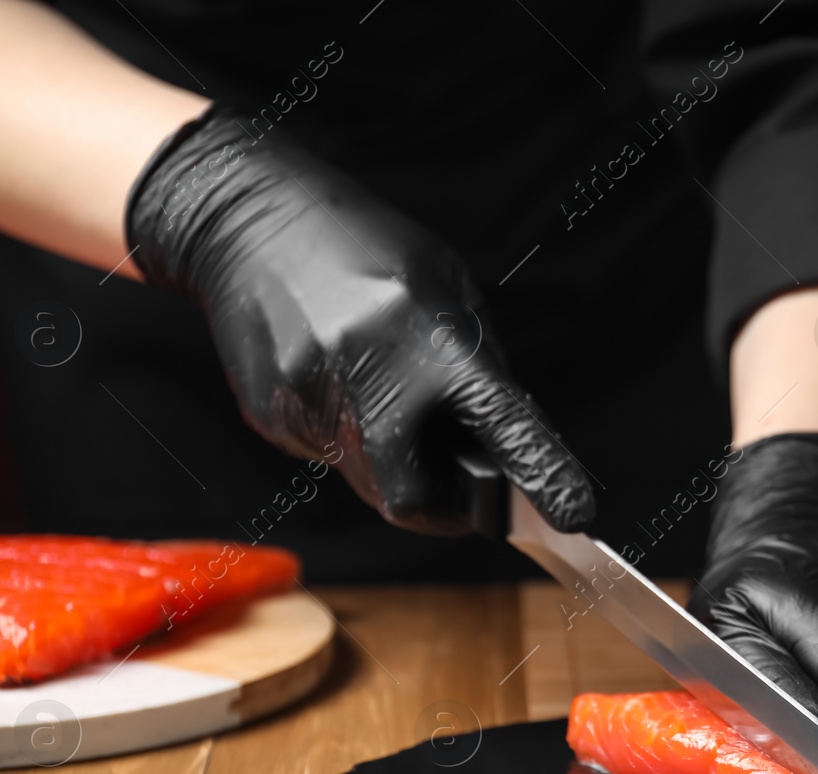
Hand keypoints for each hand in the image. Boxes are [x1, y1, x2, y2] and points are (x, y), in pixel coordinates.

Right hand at [126, 105, 593, 534]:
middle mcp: (370, 374)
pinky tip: (331, 374)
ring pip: (365, 475)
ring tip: (373, 386)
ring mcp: (312, 400)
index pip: (502, 424)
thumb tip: (503, 434)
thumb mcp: (443, 284)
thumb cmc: (357, 245)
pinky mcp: (270, 412)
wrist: (246, 218)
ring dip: (387, 456)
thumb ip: (475, 363)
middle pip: (411, 497)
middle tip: (450, 478)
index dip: (540, 473)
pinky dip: (340, 430)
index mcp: (429, 337)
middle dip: (439, 502)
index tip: (571, 512)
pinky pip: (322, 451)